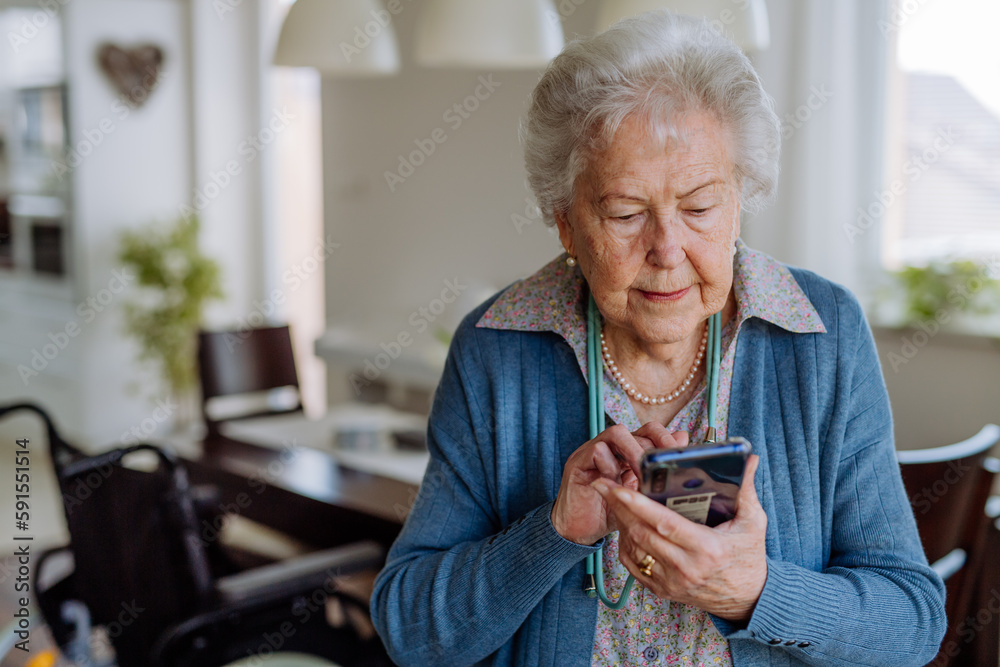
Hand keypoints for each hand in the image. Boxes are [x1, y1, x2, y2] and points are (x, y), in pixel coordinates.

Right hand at [551, 423, 687, 544]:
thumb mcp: (639, 495)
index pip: (648, 431)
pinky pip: (597, 451)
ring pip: (617, 433)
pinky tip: (617, 485)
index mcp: (624, 452)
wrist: (577, 531)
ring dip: (635, 452)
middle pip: (635, 429)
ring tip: (643, 474)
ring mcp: (591, 452)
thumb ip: (656, 475)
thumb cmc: (609, 512)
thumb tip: (680, 453)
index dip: (665, 439)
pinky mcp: (577, 463)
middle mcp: (608, 447)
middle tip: (663, 467)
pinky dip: (612, 465)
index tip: (679, 456)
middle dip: (653, 447)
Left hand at [593, 454, 767, 620]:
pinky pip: (634, 565)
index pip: (665, 523)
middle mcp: (686, 568)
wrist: (748, 600)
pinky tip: (625, 525)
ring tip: (612, 499)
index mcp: (707, 549)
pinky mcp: (663, 590)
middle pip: (642, 533)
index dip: (639, 505)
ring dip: (621, 522)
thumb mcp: (753, 523)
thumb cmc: (749, 557)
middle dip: (619, 506)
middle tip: (602, 483)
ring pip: (634, 548)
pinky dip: (626, 543)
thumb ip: (746, 490)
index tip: (619, 487)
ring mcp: (672, 582)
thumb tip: (748, 458)